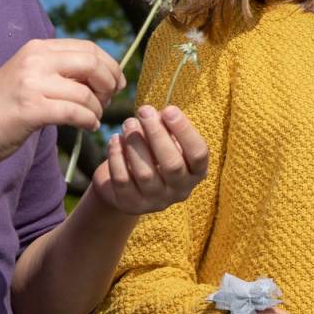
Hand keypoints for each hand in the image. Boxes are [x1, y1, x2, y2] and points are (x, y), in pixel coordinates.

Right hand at [0, 39, 122, 167]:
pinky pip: (75, 112)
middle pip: (92, 63)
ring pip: (86, 91)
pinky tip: (87, 127)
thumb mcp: (29, 77)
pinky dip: (89, 120)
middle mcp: (35, 60)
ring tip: (93, 118)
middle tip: (108, 100)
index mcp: (37, 48)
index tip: (117, 83)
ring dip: (98, 108)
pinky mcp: (31, 109)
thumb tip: (102, 76)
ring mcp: (32, 83)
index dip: (110, 65)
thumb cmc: (0, 108)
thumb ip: (59, 71)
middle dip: (109, 83)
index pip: (88, 47)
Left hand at [89, 104, 207, 214]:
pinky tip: (115, 139)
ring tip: (128, 123)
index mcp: (196, 172)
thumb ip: (165, 128)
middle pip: (172, 165)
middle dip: (157, 134)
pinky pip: (122, 180)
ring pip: (145, 173)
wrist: (128, 181)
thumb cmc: (154, 153)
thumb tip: (153, 114)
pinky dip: (117, 156)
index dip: (184, 131)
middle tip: (144, 111)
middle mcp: (180, 191)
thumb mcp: (166, 140)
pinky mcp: (131, 205)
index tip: (169, 109)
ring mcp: (155, 201)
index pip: (198, 154)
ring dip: (135, 143)